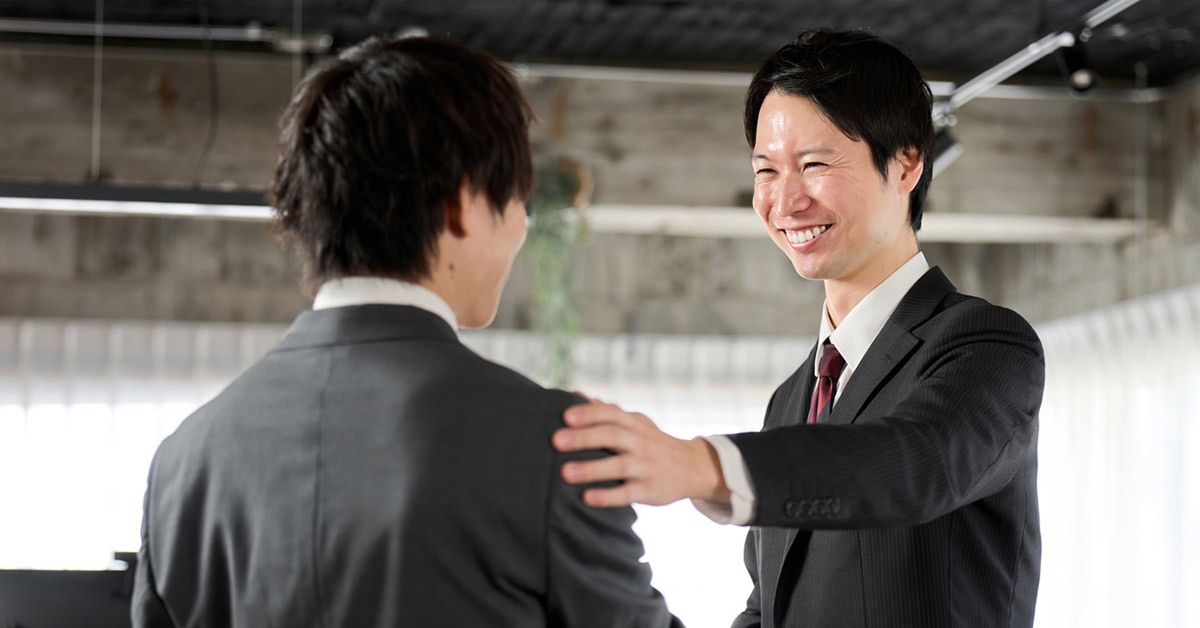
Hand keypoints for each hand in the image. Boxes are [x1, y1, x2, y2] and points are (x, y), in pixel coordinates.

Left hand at [552, 402, 729, 507]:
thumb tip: (575, 394)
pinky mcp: (649, 490)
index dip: (589, 413)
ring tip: (564, 472)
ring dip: (591, 469)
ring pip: (619, 466)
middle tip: (556, 440)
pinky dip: (608, 496)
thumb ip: (606, 411)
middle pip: (612, 436)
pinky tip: (587, 497)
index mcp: (634, 424)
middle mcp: (640, 443)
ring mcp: (645, 467)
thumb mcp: (635, 423)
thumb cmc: (652, 443)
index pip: (612, 413)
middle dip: (584, 437)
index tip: (565, 415)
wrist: (692, 467)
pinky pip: (627, 493)